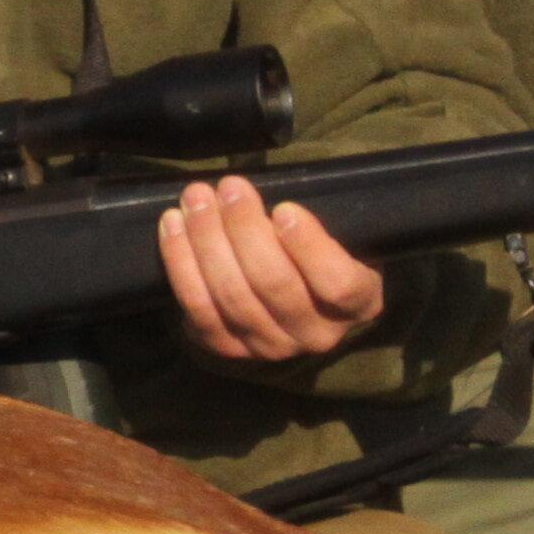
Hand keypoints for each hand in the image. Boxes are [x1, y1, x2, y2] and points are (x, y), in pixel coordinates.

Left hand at [160, 173, 389, 361]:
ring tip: (196, 198)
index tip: (286, 208)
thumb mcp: (339, 231)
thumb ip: (319, 220)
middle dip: (244, 228)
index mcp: (360, 304)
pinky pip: (197, 308)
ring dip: (206, 239)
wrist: (292, 289)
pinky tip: (173, 224)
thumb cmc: (318, 245)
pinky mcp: (228, 347)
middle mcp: (318, 335)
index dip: (309, 247)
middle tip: (229, 187)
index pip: (338, 284)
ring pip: (231, 295)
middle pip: (274, 284)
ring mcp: (271, 347)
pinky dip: (180, 262)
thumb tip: (273, 200)